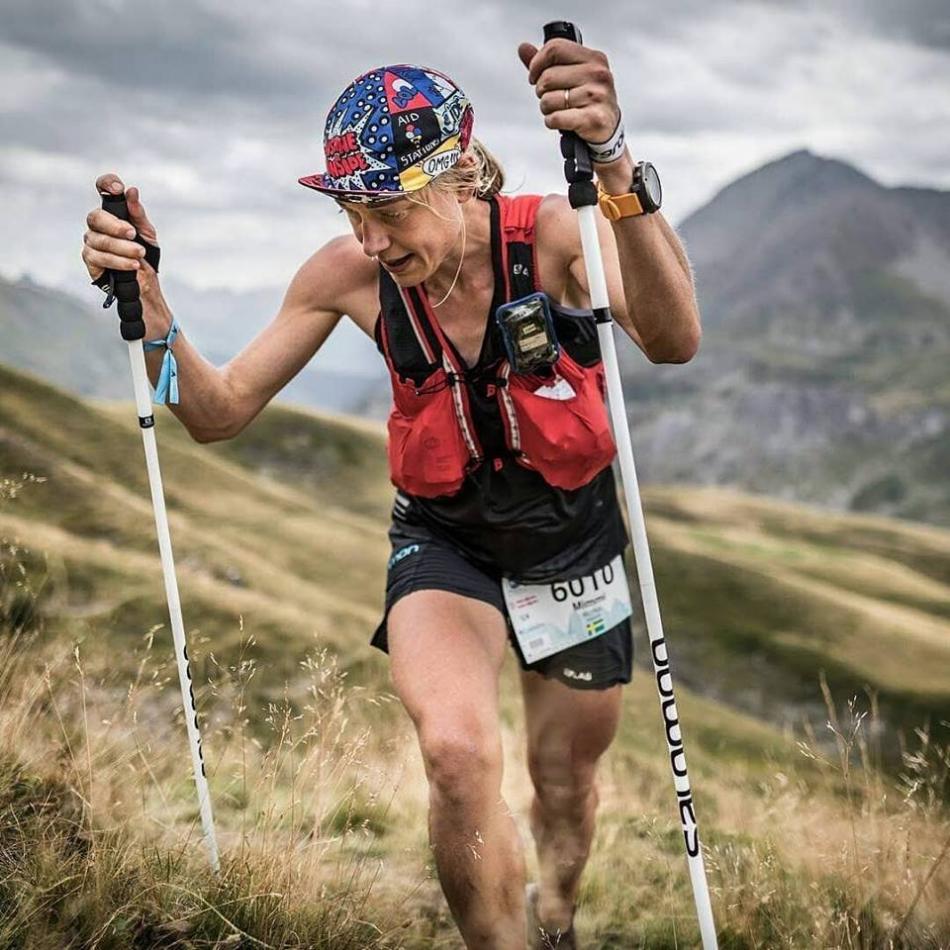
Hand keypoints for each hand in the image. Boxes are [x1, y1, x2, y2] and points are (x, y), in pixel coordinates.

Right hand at [82, 173, 159, 294]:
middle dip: (116, 226)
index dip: (106, 184)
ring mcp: (92, 242)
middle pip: (96, 217)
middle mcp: (98, 225)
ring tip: (139, 254)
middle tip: (133, 234)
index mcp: (112, 213)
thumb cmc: (145, 254)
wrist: (145, 282)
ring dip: (123, 248)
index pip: (103, 190)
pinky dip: (118, 261)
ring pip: (100, 240)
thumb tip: (132, 192)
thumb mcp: (147, 233)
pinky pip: (99, 257)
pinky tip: (132, 264)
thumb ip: (138, 214)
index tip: (118, 188)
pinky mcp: (90, 260)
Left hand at [518, 38, 621, 144]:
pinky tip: (560, 121)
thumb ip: (547, 62)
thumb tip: (523, 48)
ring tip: (559, 110)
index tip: (534, 76)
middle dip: (541, 91)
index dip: (537, 63)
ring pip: (549, 100)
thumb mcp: (572, 74)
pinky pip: (556, 118)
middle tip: (550, 97)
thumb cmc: (587, 99)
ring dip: (546, 109)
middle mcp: (597, 74)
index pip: (555, 48)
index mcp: (593, 58)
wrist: (608, 126)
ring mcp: (597, 96)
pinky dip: (552, 122)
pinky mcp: (593, 119)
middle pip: (548, 76)